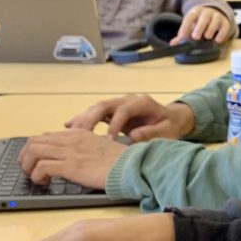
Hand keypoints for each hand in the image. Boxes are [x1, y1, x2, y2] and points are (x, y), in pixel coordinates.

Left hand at [19, 128, 126, 187]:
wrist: (131, 166)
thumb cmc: (119, 162)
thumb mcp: (98, 148)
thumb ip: (83, 148)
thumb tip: (70, 158)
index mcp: (77, 134)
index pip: (45, 136)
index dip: (34, 149)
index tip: (34, 162)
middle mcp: (71, 139)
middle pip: (34, 141)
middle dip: (24, 156)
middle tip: (27, 170)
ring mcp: (70, 151)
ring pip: (33, 151)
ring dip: (27, 165)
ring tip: (32, 177)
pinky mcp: (71, 165)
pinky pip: (42, 167)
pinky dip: (37, 175)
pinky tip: (43, 182)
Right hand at [65, 94, 194, 141]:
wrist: (171, 118)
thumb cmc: (170, 126)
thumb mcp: (167, 131)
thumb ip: (152, 133)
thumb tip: (134, 136)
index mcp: (142, 103)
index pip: (123, 110)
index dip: (114, 124)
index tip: (108, 140)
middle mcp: (127, 100)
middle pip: (104, 105)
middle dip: (91, 119)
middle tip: (80, 135)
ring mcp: (118, 104)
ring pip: (96, 108)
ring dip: (83, 119)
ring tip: (70, 133)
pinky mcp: (112, 112)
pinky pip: (95, 113)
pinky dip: (82, 119)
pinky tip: (68, 126)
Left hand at [174, 5, 233, 43]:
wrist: (215, 14)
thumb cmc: (200, 22)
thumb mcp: (191, 26)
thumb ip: (183, 35)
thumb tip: (172, 44)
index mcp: (196, 12)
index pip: (190, 17)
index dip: (185, 26)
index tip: (181, 36)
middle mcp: (207, 12)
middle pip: (204, 17)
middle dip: (199, 27)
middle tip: (195, 37)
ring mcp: (217, 16)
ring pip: (215, 20)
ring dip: (211, 28)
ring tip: (207, 36)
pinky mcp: (225, 22)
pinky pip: (225, 26)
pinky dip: (222, 33)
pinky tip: (218, 40)